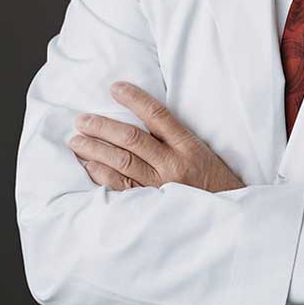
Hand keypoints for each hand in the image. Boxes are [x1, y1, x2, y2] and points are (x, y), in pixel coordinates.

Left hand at [68, 81, 243, 193]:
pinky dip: (102, 176)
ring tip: (77, 141)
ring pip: (121, 162)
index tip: (115, 88)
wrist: (226, 216)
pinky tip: (89, 166)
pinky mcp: (151, 205)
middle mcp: (173, 164)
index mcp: (187, 146)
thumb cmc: (212, 181)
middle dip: (102, 127)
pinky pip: (121, 188)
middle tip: (82, 120)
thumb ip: (174, 137)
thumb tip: (141, 118)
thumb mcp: (202, 151)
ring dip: (95, 150)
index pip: (157, 115)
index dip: (134, 99)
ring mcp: (160, 186)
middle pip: (131, 139)